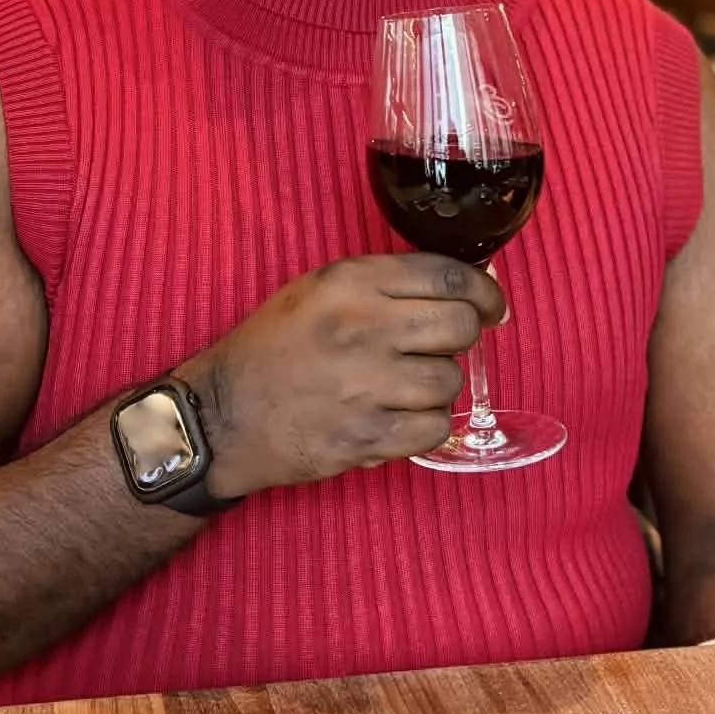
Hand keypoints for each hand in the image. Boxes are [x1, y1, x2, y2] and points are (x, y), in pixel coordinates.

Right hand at [184, 254, 507, 500]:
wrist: (222, 415)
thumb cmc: (272, 348)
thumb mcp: (319, 289)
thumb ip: (387, 284)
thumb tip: (472, 288)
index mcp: (350, 283)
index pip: (447, 277)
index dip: (484, 291)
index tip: (492, 305)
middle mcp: (362, 328)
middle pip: (460, 326)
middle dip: (463, 337)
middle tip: (441, 347)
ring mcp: (365, 386)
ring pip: (450, 381)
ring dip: (436, 386)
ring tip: (402, 386)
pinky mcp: (366, 436)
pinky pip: (434, 428)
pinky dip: (424, 426)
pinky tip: (396, 417)